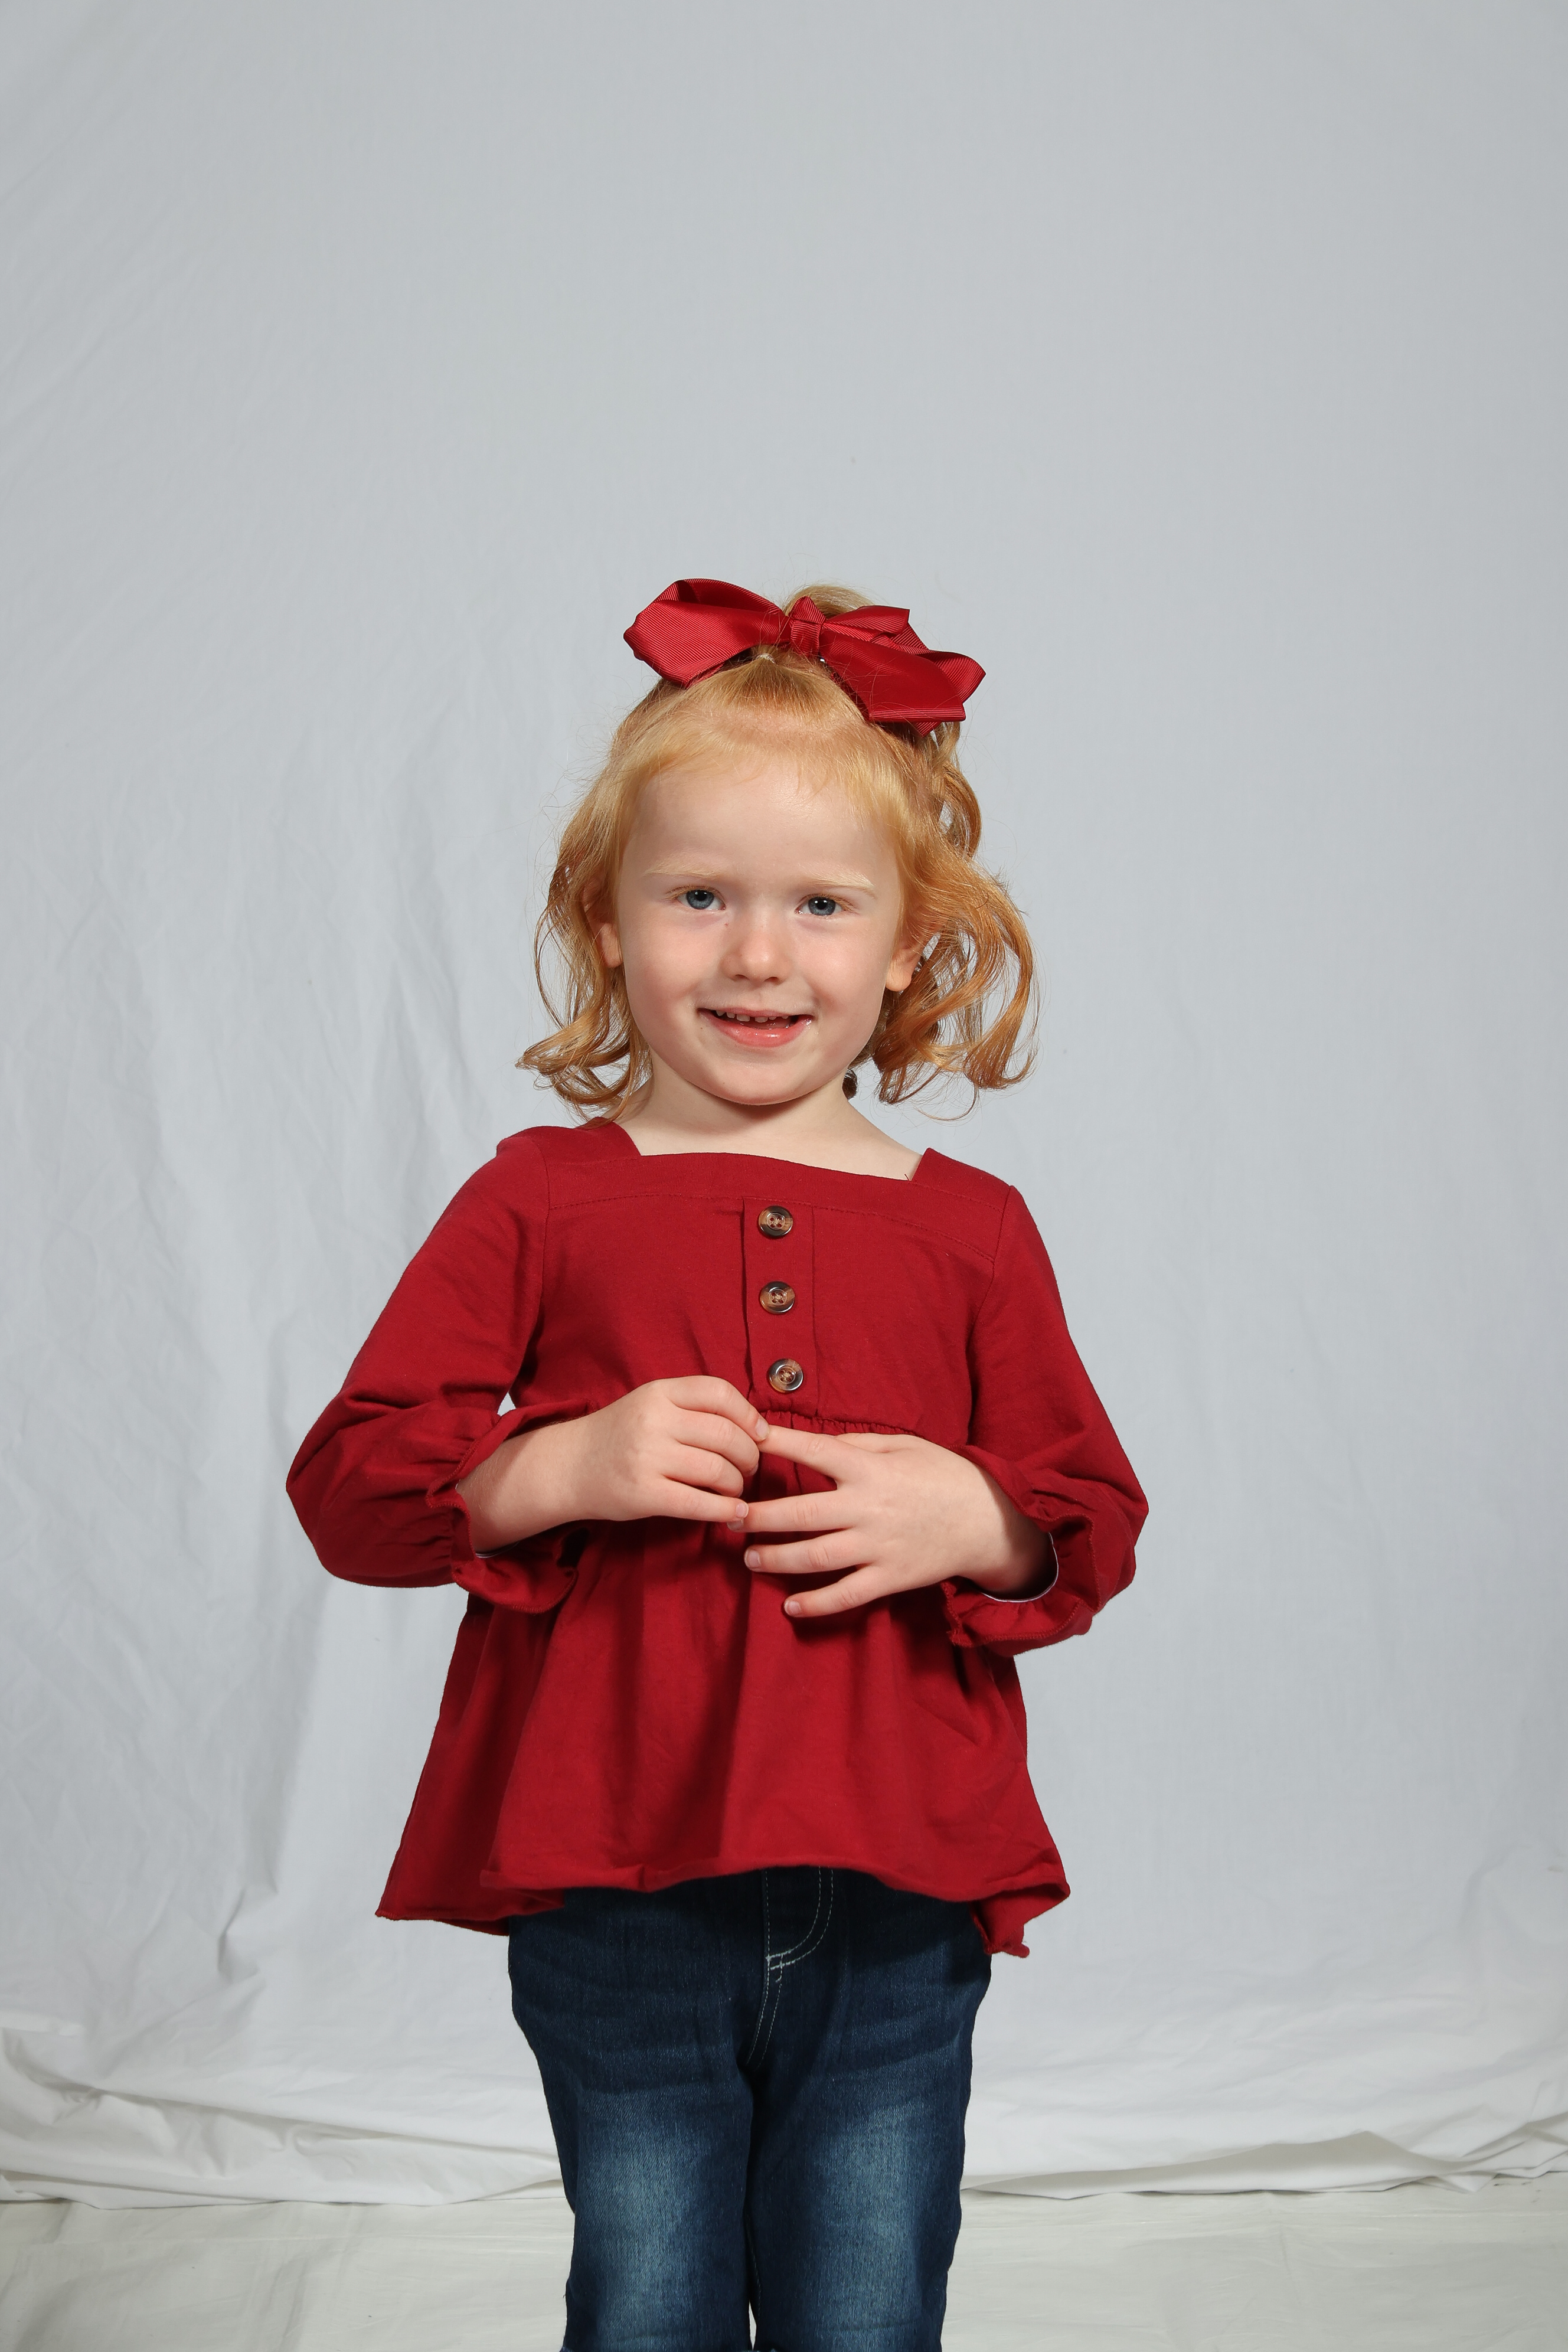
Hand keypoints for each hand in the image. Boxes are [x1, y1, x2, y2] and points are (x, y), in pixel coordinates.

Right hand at [457, 1378, 766, 1551]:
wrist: (567, 1467)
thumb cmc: (619, 1436)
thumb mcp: (650, 1405)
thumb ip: (692, 1407)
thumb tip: (754, 1426)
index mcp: (658, 1392)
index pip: (719, 1392)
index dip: (749, 1415)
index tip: (760, 1434)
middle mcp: (653, 1420)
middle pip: (726, 1434)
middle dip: (749, 1455)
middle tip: (750, 1468)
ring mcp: (647, 1457)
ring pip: (717, 1470)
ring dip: (738, 1484)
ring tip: (735, 1489)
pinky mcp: (643, 1494)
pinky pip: (699, 1503)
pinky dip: (725, 1510)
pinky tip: (734, 1513)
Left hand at [741, 1426, 1049, 1617]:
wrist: (989, 1521)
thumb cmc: (944, 1476)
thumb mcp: (905, 1445)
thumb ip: (858, 1443)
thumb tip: (817, 1443)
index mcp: (871, 1469)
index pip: (815, 1453)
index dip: (780, 1445)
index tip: (749, 1442)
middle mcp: (869, 1508)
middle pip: (802, 1514)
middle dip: (759, 1517)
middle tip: (730, 1517)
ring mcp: (879, 1546)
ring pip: (815, 1557)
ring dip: (776, 1558)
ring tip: (749, 1558)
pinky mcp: (890, 1578)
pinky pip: (846, 1595)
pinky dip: (816, 1604)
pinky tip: (789, 1605)